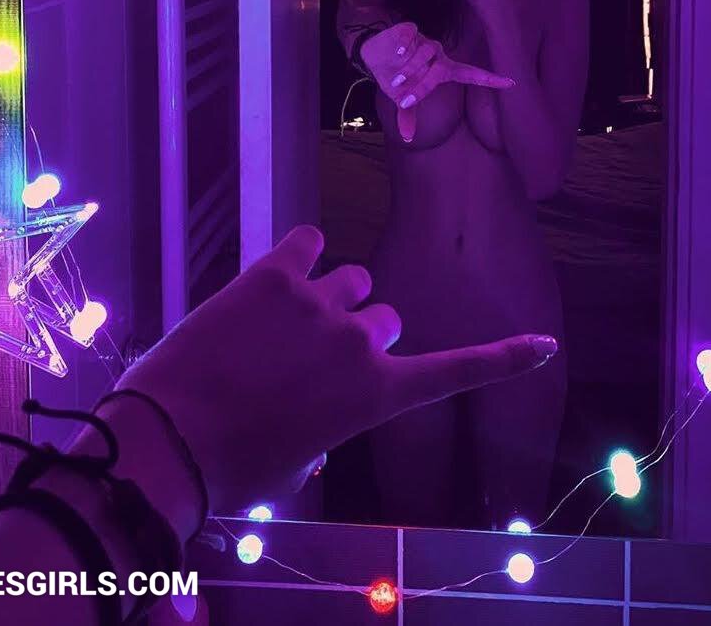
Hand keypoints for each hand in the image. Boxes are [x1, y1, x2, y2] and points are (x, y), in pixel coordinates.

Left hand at [118, 227, 556, 520]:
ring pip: (352, 278)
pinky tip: (284, 270)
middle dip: (362, 333)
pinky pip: (309, 240)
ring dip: (331, 296)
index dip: (505, 360)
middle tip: (316, 355)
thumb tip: (324, 400)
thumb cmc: (236, 470)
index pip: (456, 373)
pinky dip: (302, 254)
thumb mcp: (302, 461)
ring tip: (287, 321)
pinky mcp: (275, 274)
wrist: (168, 441)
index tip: (543, 344)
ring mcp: (319, 303)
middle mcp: (360, 343)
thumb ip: (332, 420)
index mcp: (375, 397)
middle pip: (388, 318)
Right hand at [360, 20, 512, 142]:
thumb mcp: (403, 97)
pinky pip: (411, 36)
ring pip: (425, 53)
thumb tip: (408, 138)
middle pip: (440, 70)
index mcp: (443, 70)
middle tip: (404, 101)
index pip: (471, 74)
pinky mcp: (410, 30)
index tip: (511, 83)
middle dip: (422, 87)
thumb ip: (408, 115)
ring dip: (410, 69)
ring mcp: (424, 41)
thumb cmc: (397, 77)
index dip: (490, 79)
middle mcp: (438, 54)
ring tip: (396, 81)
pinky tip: (397, 54)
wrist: (374, 55)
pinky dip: (405, 45)